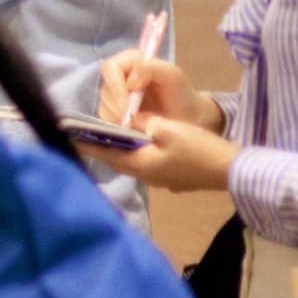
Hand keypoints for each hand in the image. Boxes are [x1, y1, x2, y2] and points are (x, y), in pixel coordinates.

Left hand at [93, 116, 237, 192]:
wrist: (231, 170)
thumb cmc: (198, 149)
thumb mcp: (168, 129)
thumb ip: (143, 122)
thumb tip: (128, 121)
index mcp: (137, 164)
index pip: (102, 151)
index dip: (84, 141)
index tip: (66, 132)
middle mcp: (142, 174)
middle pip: (113, 156)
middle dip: (99, 142)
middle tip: (86, 126)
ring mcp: (156, 177)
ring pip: (128, 159)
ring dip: (117, 146)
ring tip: (106, 130)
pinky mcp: (167, 175)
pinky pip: (141, 160)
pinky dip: (133, 149)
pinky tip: (135, 138)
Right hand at [97, 50, 216, 129]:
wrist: (188, 118)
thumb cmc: (181, 93)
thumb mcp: (172, 75)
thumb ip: (150, 68)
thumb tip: (129, 81)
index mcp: (130, 61)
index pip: (111, 67)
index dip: (115, 84)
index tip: (127, 102)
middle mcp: (119, 77)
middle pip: (105, 88)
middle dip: (117, 105)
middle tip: (132, 119)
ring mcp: (114, 96)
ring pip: (104, 105)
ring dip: (118, 116)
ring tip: (138, 123)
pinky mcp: (113, 113)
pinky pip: (106, 119)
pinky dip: (118, 125)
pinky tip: (134, 127)